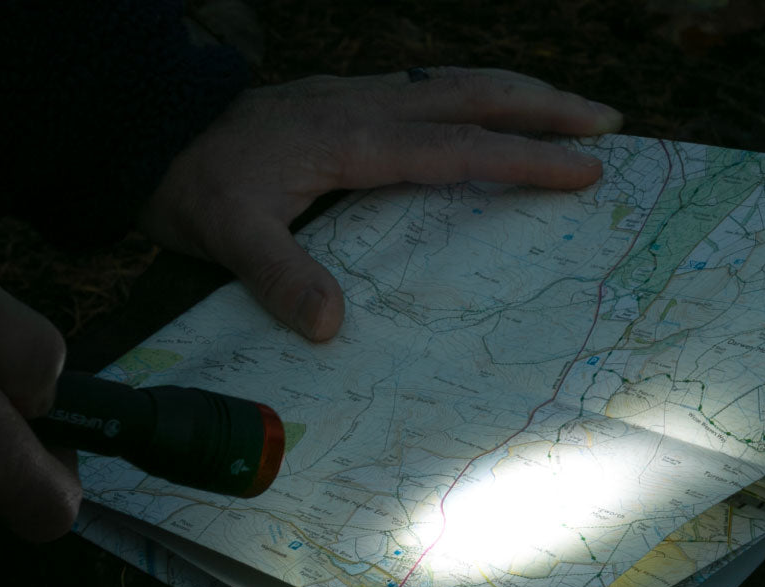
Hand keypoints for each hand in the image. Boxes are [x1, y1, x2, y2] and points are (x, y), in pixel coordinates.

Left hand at [140, 67, 623, 340]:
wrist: (154, 133)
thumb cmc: (194, 188)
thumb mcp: (224, 234)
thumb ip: (277, 274)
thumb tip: (331, 326)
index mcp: (352, 140)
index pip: (457, 148)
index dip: (523, 159)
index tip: (583, 169)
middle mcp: (366, 106)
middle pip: (473, 94)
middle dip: (546, 106)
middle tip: (610, 123)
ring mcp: (358, 96)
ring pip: (455, 82)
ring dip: (518, 92)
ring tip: (571, 108)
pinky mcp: (347, 99)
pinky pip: (430, 88)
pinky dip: (477, 95)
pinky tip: (488, 110)